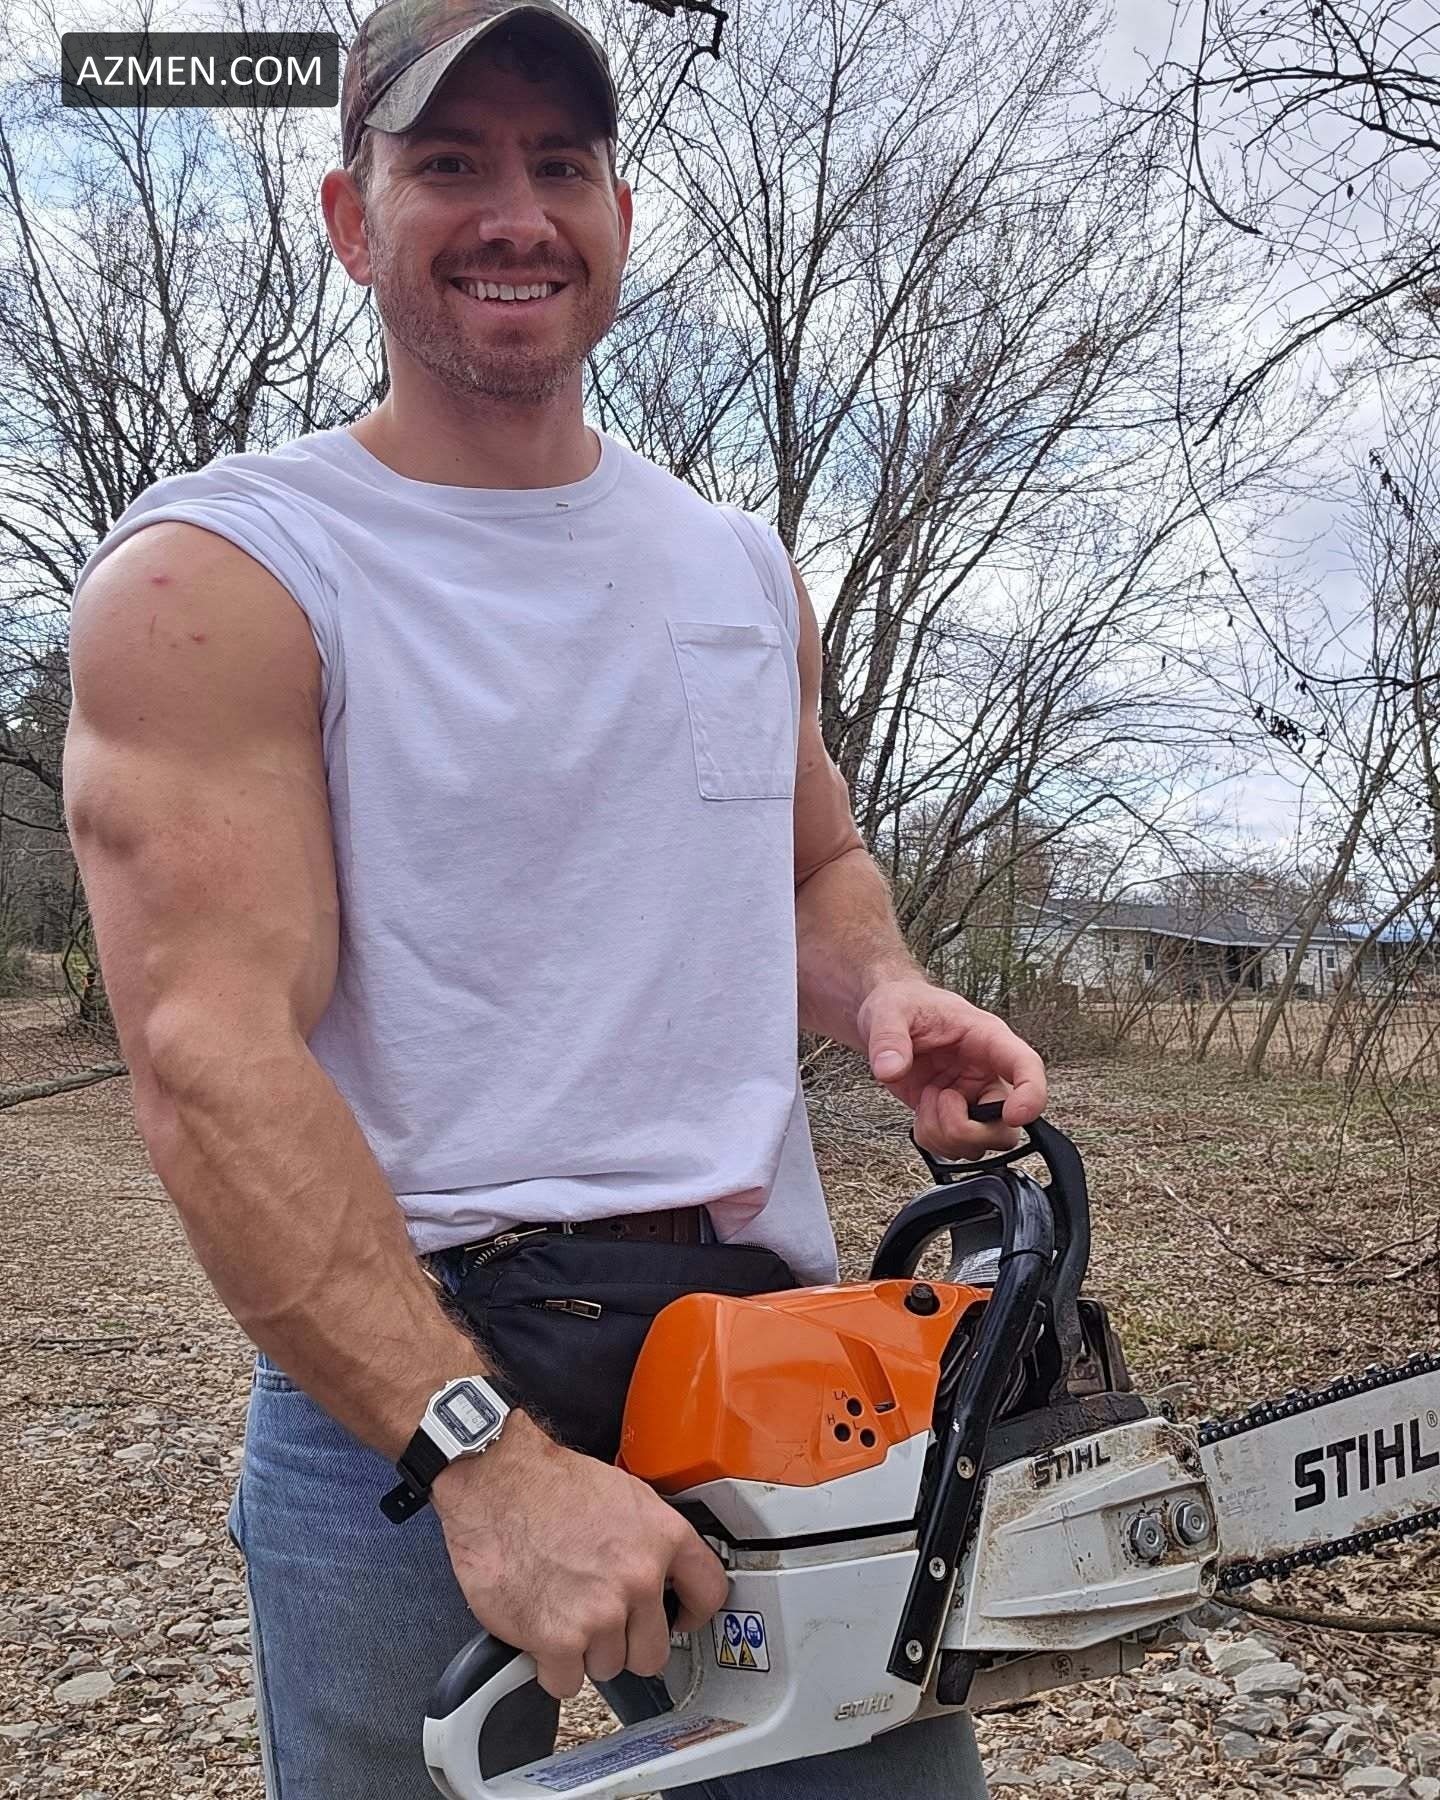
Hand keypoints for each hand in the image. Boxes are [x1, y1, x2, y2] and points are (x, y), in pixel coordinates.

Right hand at [431, 1412, 728, 1698]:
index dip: (691, 1614)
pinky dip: (549, 1667)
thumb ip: (649, 1540)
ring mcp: (602, 1613)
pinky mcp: (559, 1639)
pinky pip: (565, 1682)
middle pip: (653, 1652)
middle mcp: (639, 1578)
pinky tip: (540, 1632)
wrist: (495, 1483)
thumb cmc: (549, 1483)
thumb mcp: (623, 1495)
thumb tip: (662, 1573)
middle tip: (599, 1619)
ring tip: (561, 1610)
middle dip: (626, 1643)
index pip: (709, 1593)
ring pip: (607, 1667)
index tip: (678, 1620)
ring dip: (583, 1651)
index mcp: (663, 1538)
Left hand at [857, 977, 1046, 1159]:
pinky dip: (932, 1139)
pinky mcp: (953, 1116)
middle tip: (939, 1100)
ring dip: (943, 1133)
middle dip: (967, 1129)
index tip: (1014, 1115)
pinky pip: (954, 1148)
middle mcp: (987, 1073)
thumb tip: (890, 1069)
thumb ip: (890, 1038)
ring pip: (979, 1145)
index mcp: (987, 1039)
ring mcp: (972, 1099)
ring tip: (925, 1097)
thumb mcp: (890, 1010)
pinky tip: (921, 1110)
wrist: (889, 1018)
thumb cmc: (904, 1004)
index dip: (1032, 1096)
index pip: (1027, 1067)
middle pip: (1006, 1127)